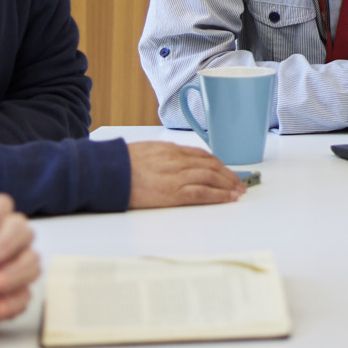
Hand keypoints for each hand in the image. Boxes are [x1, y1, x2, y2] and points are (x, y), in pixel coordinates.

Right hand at [127, 141, 244, 208]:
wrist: (108, 172)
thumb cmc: (119, 164)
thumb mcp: (144, 152)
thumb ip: (161, 156)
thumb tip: (168, 162)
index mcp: (169, 149)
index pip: (201, 154)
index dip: (216, 163)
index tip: (224, 169)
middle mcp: (177, 160)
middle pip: (210, 165)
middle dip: (228, 174)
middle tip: (239, 181)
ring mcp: (177, 176)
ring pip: (211, 178)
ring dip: (228, 184)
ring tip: (239, 191)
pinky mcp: (174, 192)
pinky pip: (203, 192)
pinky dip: (219, 195)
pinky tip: (229, 198)